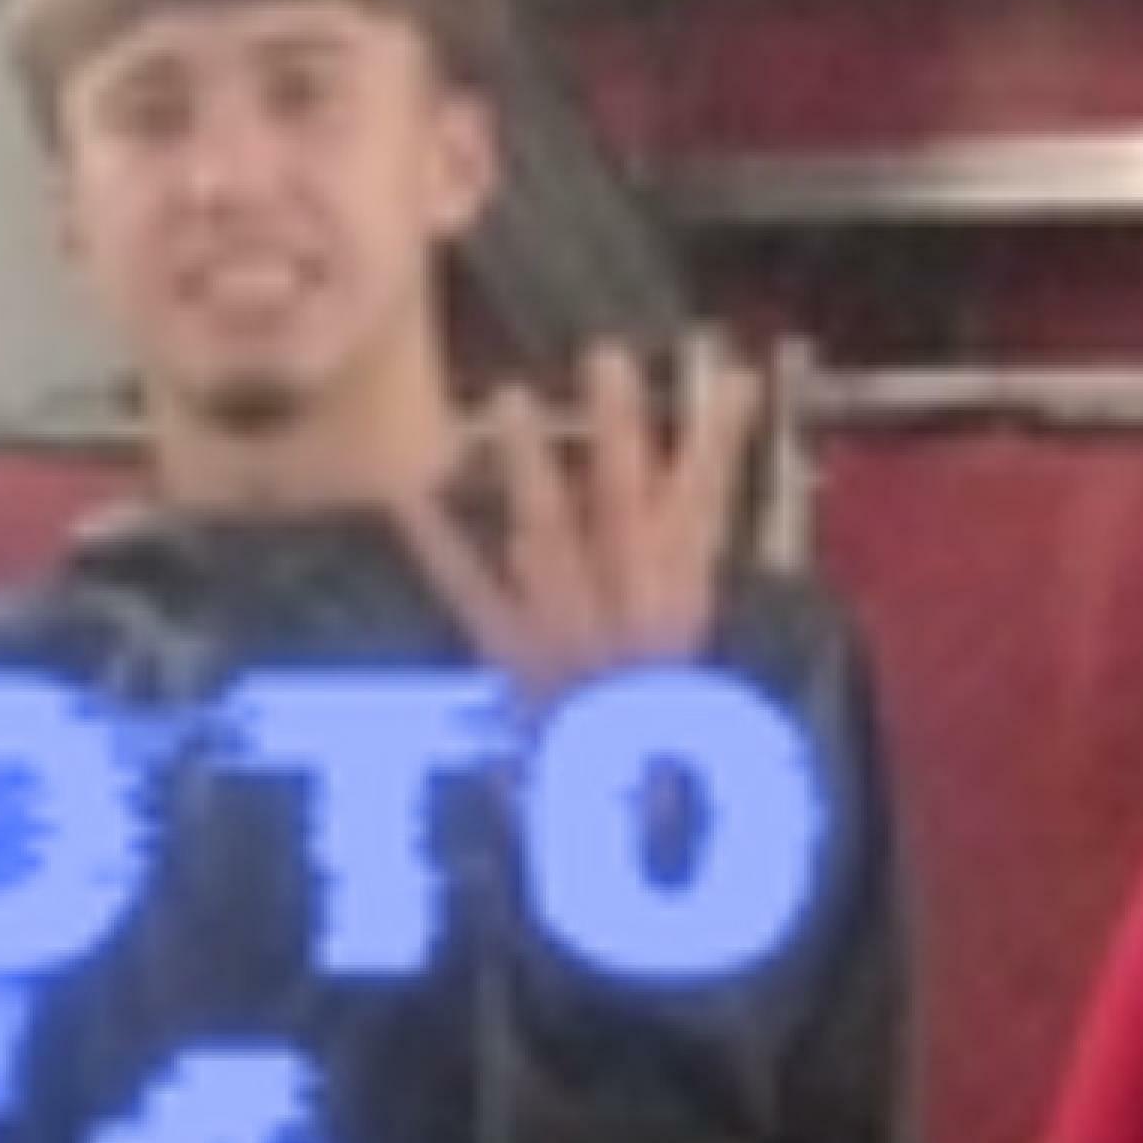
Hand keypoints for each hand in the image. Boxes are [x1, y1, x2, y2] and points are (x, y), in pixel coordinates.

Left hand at [398, 334, 760, 711]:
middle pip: (627, 505)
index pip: (706, 506)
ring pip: (551, 532)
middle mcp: (627, 601)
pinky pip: (470, 590)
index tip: (732, 377)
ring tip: (513, 399)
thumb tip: (712, 434)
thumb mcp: (684, 615)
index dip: (718, 443)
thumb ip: (690, 532)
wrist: (614, 785)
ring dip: (531, 467)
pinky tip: (410, 497)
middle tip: (607, 356)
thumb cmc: (651, 695)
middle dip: (620, 433)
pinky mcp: (508, 645)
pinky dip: (440, 544)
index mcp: (678, 593)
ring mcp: (564, 622)